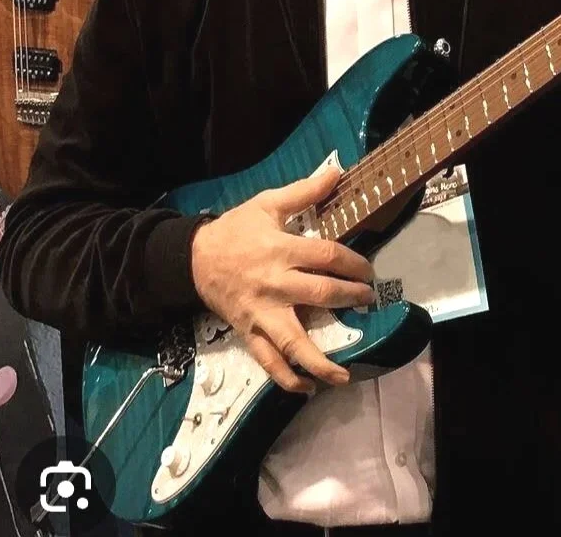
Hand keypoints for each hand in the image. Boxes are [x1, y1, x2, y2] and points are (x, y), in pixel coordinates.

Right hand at [190, 163, 375, 394]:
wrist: (192, 259)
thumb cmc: (235, 229)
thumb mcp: (266, 203)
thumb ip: (304, 191)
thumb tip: (336, 172)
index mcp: (281, 250)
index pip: (327, 257)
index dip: (354, 264)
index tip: (369, 271)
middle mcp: (275, 284)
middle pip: (320, 294)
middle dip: (350, 298)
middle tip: (368, 300)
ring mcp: (262, 313)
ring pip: (293, 342)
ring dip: (320, 361)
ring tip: (344, 374)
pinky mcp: (249, 332)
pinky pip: (268, 361)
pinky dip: (287, 379)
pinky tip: (308, 388)